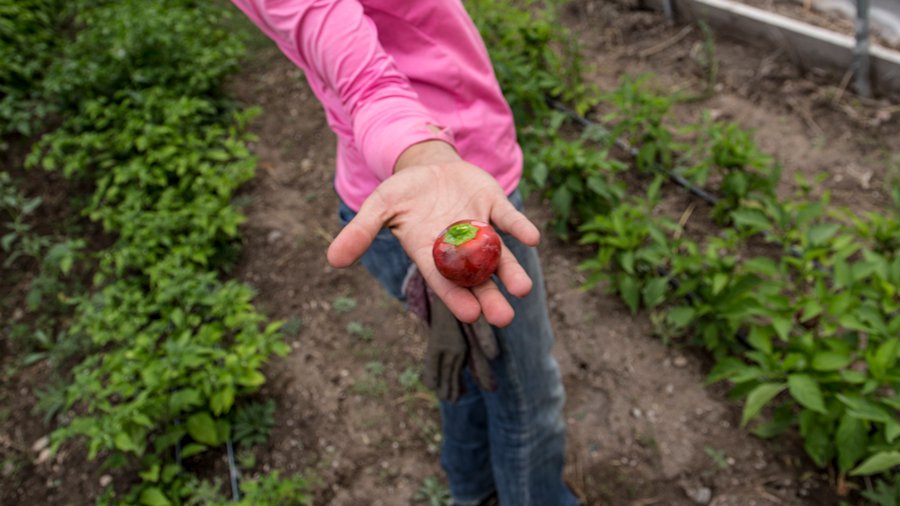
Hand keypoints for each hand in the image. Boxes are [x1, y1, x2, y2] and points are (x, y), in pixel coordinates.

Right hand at [326, 141, 539, 326]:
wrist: (428, 165)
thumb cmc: (403, 193)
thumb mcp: (379, 207)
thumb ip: (361, 232)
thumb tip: (332, 260)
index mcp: (431, 252)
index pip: (444, 281)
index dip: (456, 297)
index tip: (471, 315)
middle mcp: (459, 247)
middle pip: (477, 277)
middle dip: (490, 297)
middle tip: (503, 318)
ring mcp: (480, 226)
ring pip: (499, 255)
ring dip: (511, 271)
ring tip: (522, 290)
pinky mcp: (494, 204)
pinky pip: (510, 219)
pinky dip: (520, 228)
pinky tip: (532, 238)